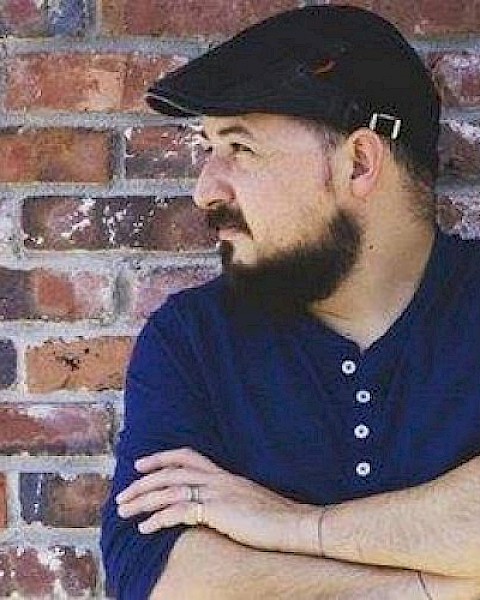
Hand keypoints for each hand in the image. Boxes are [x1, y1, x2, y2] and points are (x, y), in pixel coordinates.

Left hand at [116, 447, 321, 555]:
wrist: (298, 526)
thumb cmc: (277, 519)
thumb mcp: (250, 502)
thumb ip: (230, 500)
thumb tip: (213, 509)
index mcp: (225, 475)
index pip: (187, 456)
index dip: (162, 457)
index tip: (141, 463)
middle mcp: (218, 479)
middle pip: (171, 471)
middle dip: (143, 481)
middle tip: (123, 493)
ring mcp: (217, 494)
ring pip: (169, 489)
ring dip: (143, 499)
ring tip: (124, 511)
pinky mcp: (217, 512)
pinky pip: (179, 512)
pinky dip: (158, 519)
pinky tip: (145, 529)